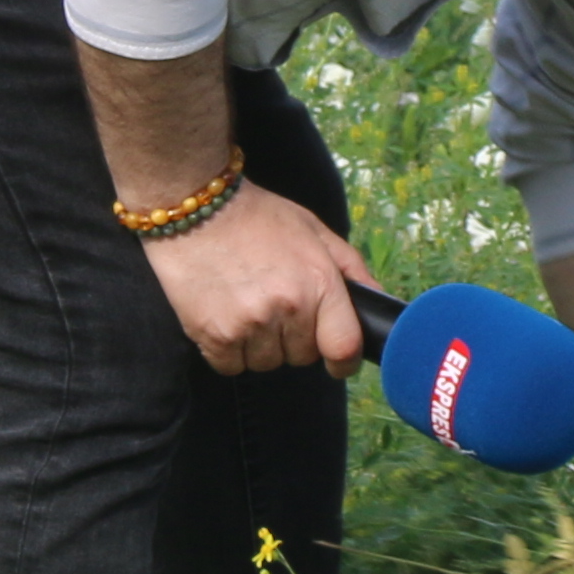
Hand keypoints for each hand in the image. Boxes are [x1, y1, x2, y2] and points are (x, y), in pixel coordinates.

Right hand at [140, 182, 381, 375]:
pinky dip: (229, 351)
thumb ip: (352, 268)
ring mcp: (249, 324)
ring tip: (246, 305)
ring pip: (267, 363)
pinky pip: (232, 367)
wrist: (194, 206)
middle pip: (302, 357)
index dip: (343, 360)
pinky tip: (224, 316)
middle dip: (294, 338)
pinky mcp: (213, 334)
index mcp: (319, 282)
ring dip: (260, 345)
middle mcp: (287, 307)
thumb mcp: (315, 231)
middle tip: (274, 303)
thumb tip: (379, 303)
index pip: (344, 347)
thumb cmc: (258, 217)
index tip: (337, 360)